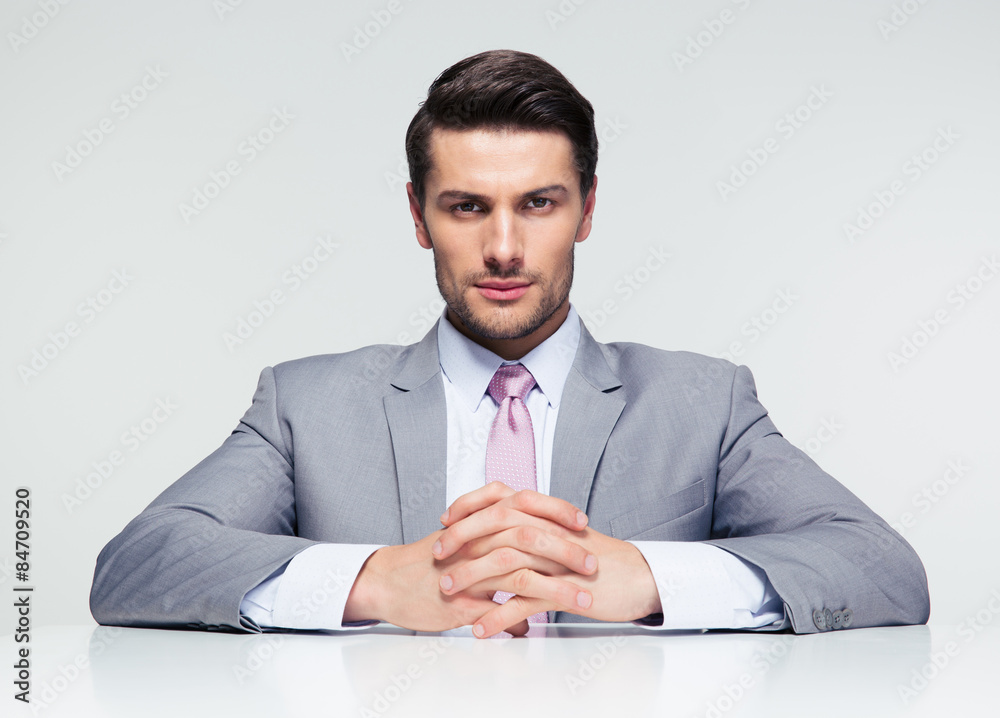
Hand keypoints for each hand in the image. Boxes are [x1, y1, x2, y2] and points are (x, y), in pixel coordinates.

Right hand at [342, 509, 595, 632]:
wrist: (387, 581)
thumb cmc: (426, 561)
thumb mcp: (462, 537)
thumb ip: (494, 531)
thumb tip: (521, 533)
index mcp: (479, 520)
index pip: (525, 504)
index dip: (556, 510)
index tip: (582, 521)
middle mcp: (476, 540)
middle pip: (529, 535)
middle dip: (566, 550)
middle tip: (592, 562)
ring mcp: (469, 571)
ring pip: (520, 573)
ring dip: (557, 587)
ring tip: (583, 598)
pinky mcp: (461, 601)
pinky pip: (497, 611)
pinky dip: (520, 619)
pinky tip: (538, 628)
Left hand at [436, 482, 661, 636]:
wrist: (637, 577)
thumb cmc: (597, 558)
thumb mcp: (562, 534)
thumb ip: (533, 526)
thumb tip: (500, 527)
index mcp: (545, 515)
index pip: (499, 497)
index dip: (468, 506)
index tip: (444, 520)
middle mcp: (548, 531)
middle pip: (495, 525)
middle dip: (460, 539)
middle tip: (436, 555)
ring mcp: (555, 561)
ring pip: (504, 563)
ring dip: (472, 578)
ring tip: (448, 592)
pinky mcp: (563, 590)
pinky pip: (523, 603)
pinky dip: (498, 616)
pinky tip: (480, 628)